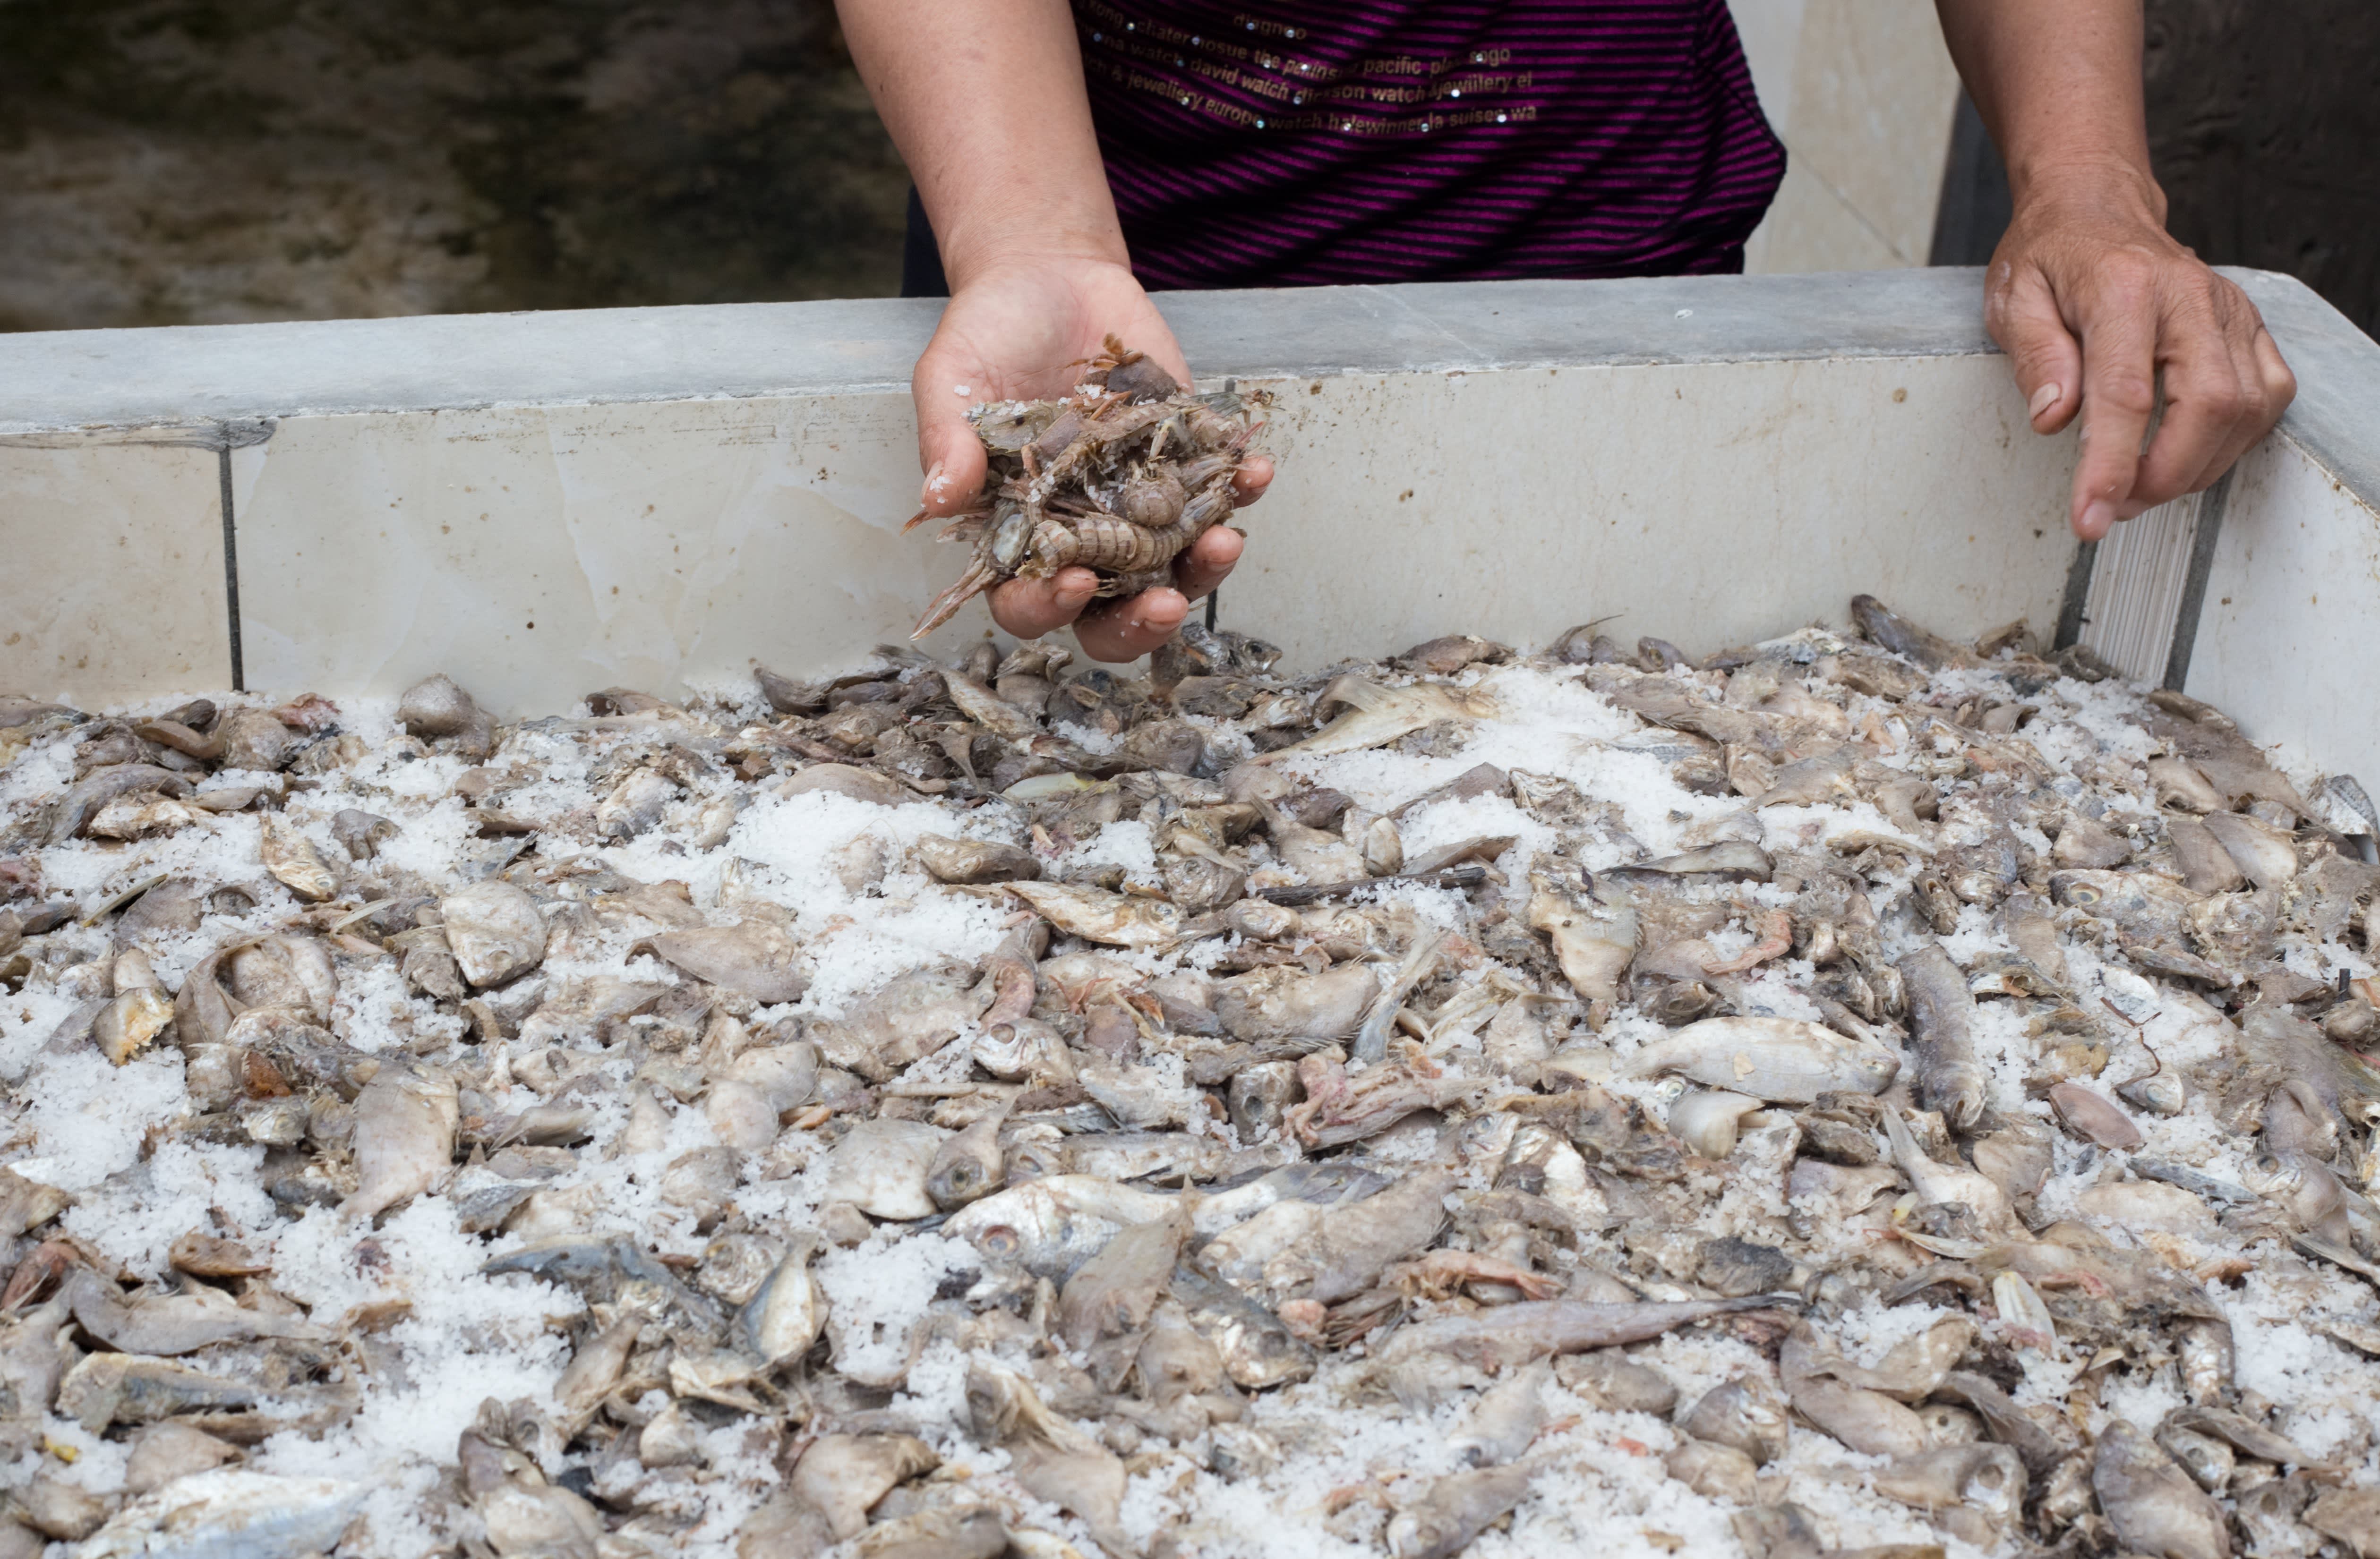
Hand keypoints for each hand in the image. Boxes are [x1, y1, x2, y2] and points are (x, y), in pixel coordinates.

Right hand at [910, 253, 1271, 660]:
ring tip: (1226, 538)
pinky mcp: (1182, 460)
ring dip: (1207, 565)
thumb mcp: (952, 378)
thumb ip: (946, 440)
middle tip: (1169, 602)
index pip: (1028, 602)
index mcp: (1017, 534)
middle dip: (1143, 620)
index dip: (1050, 606)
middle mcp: (1081, 533)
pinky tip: (1253, 469)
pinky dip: (1240, 489)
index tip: (1077, 581)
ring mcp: (1138, 504)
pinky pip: (1217, 493)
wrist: (1049, 277)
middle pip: (1113, 610)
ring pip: (1176, 565)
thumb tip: (939, 498)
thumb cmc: (988, 334)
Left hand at [1984, 163, 2294, 541]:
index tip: (2090, 517)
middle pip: (2208, 407)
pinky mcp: (2249, 325)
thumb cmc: (2052, 256)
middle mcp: (2190, 296)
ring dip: (2196, 467)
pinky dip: (2232, 441)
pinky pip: (2267, 396)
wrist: (2096, 210)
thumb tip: (2054, 418)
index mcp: (2124, 289)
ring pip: (2246, 410)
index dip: (2110, 467)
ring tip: (2139, 483)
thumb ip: (2034, 358)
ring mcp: (2228, 310)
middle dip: (2163, 476)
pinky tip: (2186, 451)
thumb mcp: (2014, 300)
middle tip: (2114, 504)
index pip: (2125, 394)